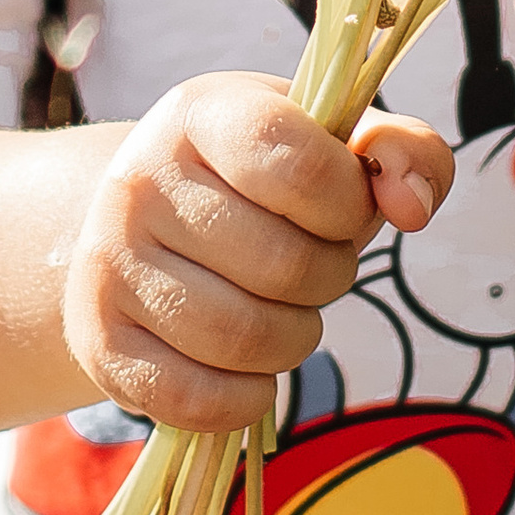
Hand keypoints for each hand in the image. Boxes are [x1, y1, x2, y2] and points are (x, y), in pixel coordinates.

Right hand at [62, 75, 451, 434]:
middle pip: (284, 265)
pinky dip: (246, 398)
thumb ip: (400, 151)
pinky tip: (248, 369)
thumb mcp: (324, 140)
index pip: (301, 165)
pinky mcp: (100, 342)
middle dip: (329, 278)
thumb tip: (413, 206)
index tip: (342, 207)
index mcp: (202, 114)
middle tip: (313, 267)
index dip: (348, 204)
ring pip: (245, 338)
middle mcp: (140, 182)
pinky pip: (198, 400)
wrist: (137, 223)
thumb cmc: (255, 181)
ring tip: (282, 312)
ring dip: (294, 340)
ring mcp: (110, 264)